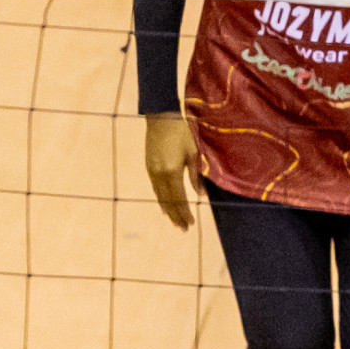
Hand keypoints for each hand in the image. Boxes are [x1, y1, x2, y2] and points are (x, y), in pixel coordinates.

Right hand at [144, 113, 201, 230]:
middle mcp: (159, 174)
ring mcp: (152, 172)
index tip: (190, 223)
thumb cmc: (181, 133)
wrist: (161, 119)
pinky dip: (161, 200)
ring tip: (175, 222)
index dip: (184, 212)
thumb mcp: (193, 153)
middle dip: (176, 216)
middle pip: (168, 201)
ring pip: (160, 197)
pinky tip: (164, 207)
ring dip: (168, 211)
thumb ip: (195, 175)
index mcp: (172, 171)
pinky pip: (155, 189)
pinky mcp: (149, 168)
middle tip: (184, 229)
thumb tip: (201, 194)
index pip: (179, 198)